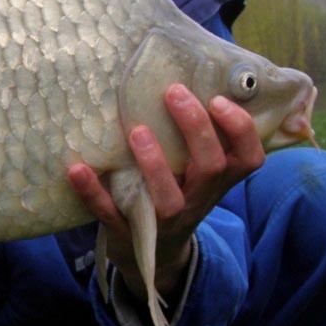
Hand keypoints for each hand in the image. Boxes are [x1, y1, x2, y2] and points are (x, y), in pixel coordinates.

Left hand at [68, 83, 264, 303]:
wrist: (154, 255)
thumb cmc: (175, 192)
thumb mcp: (193, 170)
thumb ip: (195, 136)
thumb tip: (180, 70)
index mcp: (216, 181)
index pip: (248, 158)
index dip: (240, 130)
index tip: (218, 99)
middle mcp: (197, 199)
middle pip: (211, 167)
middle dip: (195, 129)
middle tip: (173, 92)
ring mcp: (164, 220)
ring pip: (169, 198)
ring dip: (155, 164)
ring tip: (137, 131)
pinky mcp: (129, 232)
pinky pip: (111, 215)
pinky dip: (93, 193)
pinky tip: (77, 169)